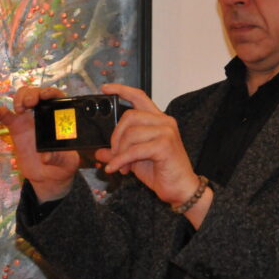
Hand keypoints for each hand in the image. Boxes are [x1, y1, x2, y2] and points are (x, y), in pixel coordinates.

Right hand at [0, 86, 80, 201]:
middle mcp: (44, 113)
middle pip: (36, 94)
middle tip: (30, 104)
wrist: (47, 175)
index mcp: (59, 117)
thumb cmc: (62, 164)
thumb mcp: (66, 163)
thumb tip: (45, 156)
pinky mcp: (16, 127)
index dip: (50, 92)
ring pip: (22, 98)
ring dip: (19, 98)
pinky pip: (5, 116)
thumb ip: (59, 157)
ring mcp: (29, 119)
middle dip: (32, 94)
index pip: (56, 97)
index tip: (45, 96)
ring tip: (19, 110)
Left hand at [95, 83, 201, 207]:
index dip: (122, 90)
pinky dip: (122, 160)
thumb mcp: (134, 159)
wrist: (180, 189)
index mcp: (158, 120)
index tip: (106, 89)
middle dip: (116, 137)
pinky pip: (134, 150)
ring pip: (131, 133)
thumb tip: (99, 151)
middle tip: (114, 154)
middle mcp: (164, 122)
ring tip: (121, 166)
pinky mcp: (165, 146)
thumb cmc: (162, 172)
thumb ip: (118, 152)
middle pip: (129, 116)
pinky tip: (118, 169)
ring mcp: (166, 132)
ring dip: (120, 152)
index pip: (139, 97)